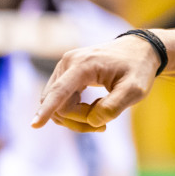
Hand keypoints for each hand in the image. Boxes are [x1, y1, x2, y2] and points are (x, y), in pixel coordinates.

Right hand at [32, 34, 162, 132]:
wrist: (140, 50)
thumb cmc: (139, 69)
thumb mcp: (136, 89)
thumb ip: (115, 106)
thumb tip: (92, 121)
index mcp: (84, 65)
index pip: (60, 91)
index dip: (47, 110)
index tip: (34, 125)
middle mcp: (68, 63)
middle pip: (58, 104)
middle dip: (78, 120)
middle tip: (104, 125)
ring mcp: (64, 67)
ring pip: (57, 104)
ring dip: (76, 118)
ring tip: (102, 120)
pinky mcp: (66, 73)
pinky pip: (60, 100)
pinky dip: (74, 111)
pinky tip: (95, 108)